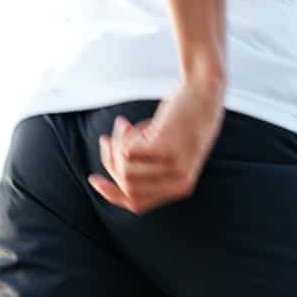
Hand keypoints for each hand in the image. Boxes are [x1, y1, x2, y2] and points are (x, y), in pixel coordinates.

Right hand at [88, 78, 225, 213]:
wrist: (203, 93)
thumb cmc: (182, 119)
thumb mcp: (169, 149)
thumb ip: (149, 166)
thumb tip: (114, 172)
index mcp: (181, 187)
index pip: (137, 204)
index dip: (112, 194)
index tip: (94, 179)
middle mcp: (180, 182)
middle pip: (127, 187)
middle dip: (110, 163)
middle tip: (106, 140)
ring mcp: (174, 166)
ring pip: (125, 171)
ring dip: (116, 147)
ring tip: (121, 127)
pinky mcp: (165, 148)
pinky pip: (127, 152)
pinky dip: (122, 137)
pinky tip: (127, 124)